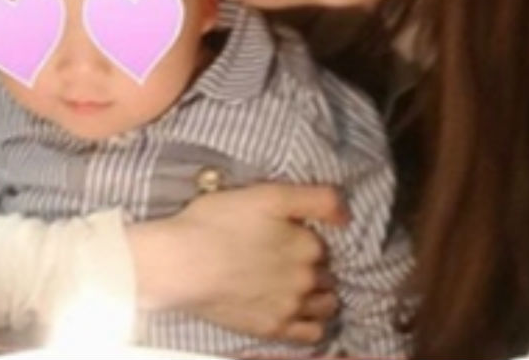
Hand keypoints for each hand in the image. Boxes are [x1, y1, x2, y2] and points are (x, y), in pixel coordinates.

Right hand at [127, 183, 347, 342]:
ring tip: (298, 289)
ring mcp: (292, 307)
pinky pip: (312, 334)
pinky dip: (312, 324)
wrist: (181, 264)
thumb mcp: (268, 195)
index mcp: (308, 244)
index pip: (323, 245)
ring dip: (320, 296)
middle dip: (316, 269)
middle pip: (328, 275)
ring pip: (326, 305)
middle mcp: (307, 278)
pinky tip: (299, 315)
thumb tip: (348, 214)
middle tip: (289, 262)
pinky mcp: (273, 329)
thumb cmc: (217, 223)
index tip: (289, 238)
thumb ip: (316, 199)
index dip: (308, 240)